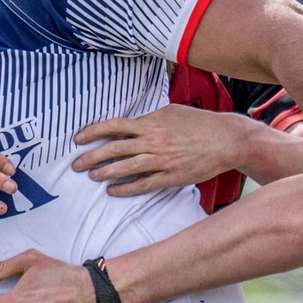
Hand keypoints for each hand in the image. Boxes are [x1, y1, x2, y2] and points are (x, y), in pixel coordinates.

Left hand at [72, 106, 247, 196]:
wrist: (227, 140)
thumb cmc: (200, 124)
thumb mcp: (172, 112)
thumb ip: (150, 118)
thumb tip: (132, 123)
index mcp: (151, 123)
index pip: (113, 125)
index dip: (92, 132)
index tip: (78, 139)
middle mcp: (152, 141)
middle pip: (113, 148)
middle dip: (91, 157)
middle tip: (76, 165)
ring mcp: (161, 160)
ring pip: (124, 167)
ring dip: (105, 173)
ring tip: (92, 177)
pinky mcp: (171, 177)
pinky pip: (142, 184)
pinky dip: (125, 188)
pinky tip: (113, 191)